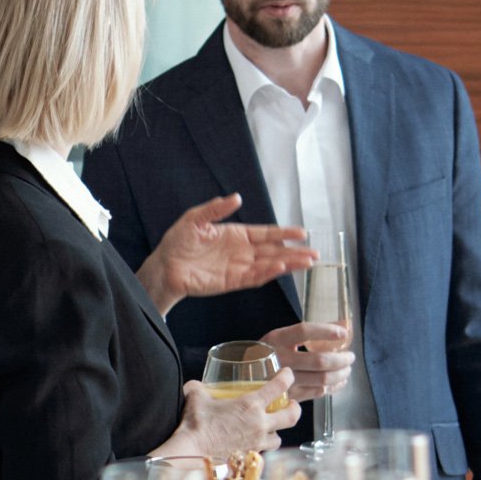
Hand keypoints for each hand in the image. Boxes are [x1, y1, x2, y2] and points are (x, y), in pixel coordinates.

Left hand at [137, 195, 315, 314]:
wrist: (165, 266)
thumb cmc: (178, 242)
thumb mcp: (196, 218)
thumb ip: (216, 208)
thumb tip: (236, 198)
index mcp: (236, 235)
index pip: (266, 234)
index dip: (284, 234)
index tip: (302, 233)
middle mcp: (242, 252)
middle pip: (274, 251)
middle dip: (295, 252)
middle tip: (315, 253)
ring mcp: (239, 268)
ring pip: (269, 265)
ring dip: (288, 264)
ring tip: (308, 263)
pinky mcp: (232, 282)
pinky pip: (255, 277)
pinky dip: (269, 273)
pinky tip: (281, 268)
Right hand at [163, 367, 301, 459]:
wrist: (190, 453)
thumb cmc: (195, 424)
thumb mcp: (196, 398)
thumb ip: (198, 389)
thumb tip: (194, 386)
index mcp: (251, 405)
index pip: (278, 387)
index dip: (287, 378)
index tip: (288, 374)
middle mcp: (259, 424)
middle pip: (291, 416)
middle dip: (295, 409)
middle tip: (291, 404)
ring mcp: (257, 443)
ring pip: (278, 438)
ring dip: (276, 432)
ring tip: (271, 428)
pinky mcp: (249, 458)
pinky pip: (262, 452)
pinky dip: (260, 448)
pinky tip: (251, 445)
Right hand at [261, 321, 354, 402]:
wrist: (244, 378)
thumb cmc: (269, 353)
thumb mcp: (283, 337)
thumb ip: (312, 331)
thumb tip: (344, 324)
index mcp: (276, 339)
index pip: (304, 331)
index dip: (326, 331)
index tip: (343, 334)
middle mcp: (280, 360)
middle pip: (319, 361)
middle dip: (341, 359)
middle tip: (350, 357)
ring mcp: (284, 381)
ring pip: (322, 380)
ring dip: (341, 374)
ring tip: (347, 369)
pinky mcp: (289, 396)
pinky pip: (318, 392)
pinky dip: (334, 387)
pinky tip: (339, 382)